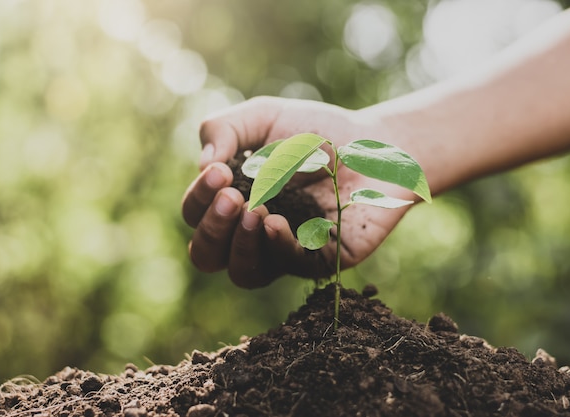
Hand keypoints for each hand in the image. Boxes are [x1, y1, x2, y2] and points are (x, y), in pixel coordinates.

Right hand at [182, 96, 413, 287]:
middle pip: (208, 255)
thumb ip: (224, 128)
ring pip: (244, 273)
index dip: (199, 199)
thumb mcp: (263, 117)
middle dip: (212, 228)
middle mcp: (253, 232)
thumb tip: (203, 165)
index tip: (219, 171)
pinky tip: (275, 222)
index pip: (197, 214)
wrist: (373, 143)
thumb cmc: (316, 131)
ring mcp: (285, 250)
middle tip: (232, 197)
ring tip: (252, 211)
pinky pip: (289, 267)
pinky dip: (277, 246)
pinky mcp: (320, 260)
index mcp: (234, 201)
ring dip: (238, 245)